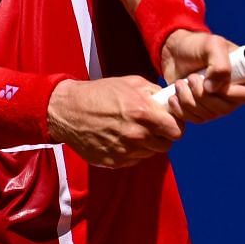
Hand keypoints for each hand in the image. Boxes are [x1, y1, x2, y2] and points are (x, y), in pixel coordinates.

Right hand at [47, 76, 184, 167]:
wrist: (68, 111)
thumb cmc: (98, 93)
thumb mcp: (130, 83)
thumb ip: (154, 93)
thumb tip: (169, 101)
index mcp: (142, 113)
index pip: (176, 130)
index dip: (175, 126)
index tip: (170, 122)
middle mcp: (136, 134)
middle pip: (166, 145)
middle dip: (163, 136)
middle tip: (153, 127)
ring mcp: (125, 150)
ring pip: (150, 153)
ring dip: (147, 144)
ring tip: (134, 131)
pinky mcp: (114, 161)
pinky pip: (134, 159)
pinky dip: (133, 151)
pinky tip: (122, 138)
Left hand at [159, 30, 244, 123]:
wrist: (175, 53)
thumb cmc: (197, 46)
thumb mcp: (212, 45)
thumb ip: (220, 65)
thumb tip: (213, 90)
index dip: (229, 93)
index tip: (209, 81)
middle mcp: (235, 94)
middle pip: (225, 109)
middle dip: (202, 94)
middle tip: (190, 77)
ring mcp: (219, 105)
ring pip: (208, 115)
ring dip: (189, 99)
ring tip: (180, 83)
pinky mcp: (202, 112)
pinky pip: (195, 120)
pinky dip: (181, 109)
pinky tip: (174, 96)